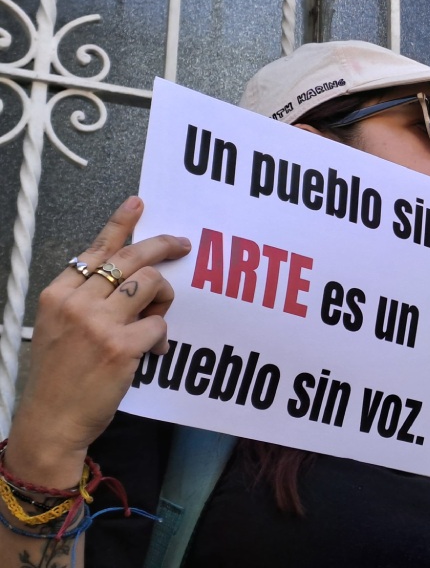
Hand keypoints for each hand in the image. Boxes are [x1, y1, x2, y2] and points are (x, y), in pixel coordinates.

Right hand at [7, 196, 190, 483]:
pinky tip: (154, 351)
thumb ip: (87, 299)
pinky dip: (162, 335)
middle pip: (130, 258)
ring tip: (157, 318)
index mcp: (57, 295)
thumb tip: (130, 276)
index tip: (139, 203)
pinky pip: (159, 323)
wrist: (51, 422)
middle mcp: (76, 303)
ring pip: (151, 283)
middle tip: (182, 244)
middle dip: (162, 245)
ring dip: (164, 298)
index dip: (120, 223)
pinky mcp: (121, 346)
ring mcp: (98, 324)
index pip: (95, 248)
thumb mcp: (60, 328)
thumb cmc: (59, 378)